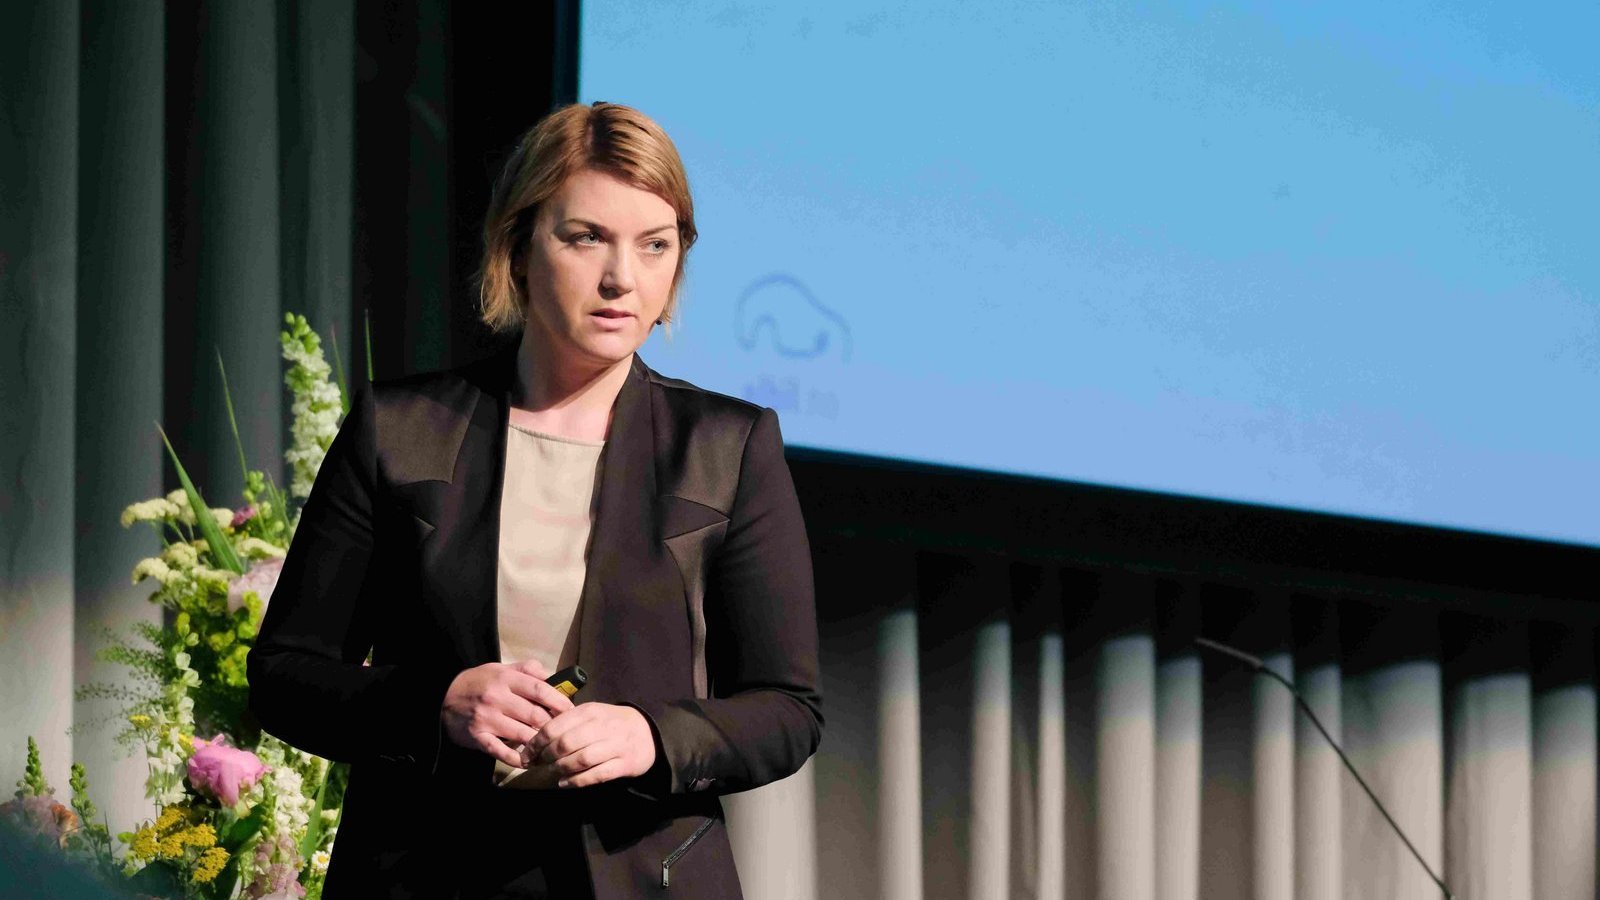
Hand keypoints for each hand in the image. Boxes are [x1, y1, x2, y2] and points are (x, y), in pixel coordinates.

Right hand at [441, 659, 574, 767]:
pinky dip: (518, 759)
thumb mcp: (502, 668)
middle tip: (564, 733)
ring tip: (551, 748)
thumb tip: (556, 678)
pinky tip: (529, 761)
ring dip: (540, 744)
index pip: (540, 690)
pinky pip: (502, 752)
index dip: (560, 702)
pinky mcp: (478, 737)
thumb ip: (529, 670)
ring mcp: (487, 719)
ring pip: (523, 735)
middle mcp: (497, 698)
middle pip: (535, 715)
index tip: (572, 711)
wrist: (444, 698)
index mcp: (506, 679)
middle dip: (553, 726)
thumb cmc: (480, 682)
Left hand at [520, 702, 656, 788]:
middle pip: (565, 744)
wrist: (648, 732)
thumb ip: (566, 722)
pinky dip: (577, 781)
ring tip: (553, 772)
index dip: (536, 743)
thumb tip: (534, 738)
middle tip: (539, 763)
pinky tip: (565, 783)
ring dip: (561, 769)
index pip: (555, 726)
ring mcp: (615, 746)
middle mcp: (602, 727)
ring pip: (580, 760)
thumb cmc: (611, 723)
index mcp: (589, 711)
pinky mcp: (624, 764)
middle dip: (547, 757)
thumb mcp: (590, 714)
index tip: (527, 754)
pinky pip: (596, 775)